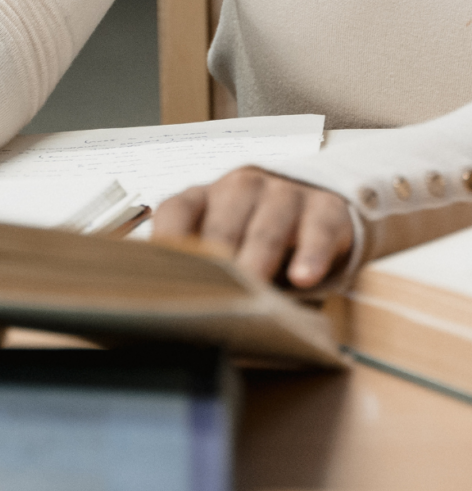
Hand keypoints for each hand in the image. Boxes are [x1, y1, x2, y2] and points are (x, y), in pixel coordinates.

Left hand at [151, 167, 352, 288]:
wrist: (316, 210)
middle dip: (217, 262)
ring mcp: (284, 194)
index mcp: (205, 197)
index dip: (168, 240)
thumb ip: (198, 266)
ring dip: (259, 260)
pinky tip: (303, 278)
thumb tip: (168, 302)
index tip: (164, 274)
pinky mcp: (326, 208)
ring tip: (254, 290)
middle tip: (211, 295)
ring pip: (267, 228)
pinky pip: (317, 230)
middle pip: (222, 225)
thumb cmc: (252, 235)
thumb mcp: (221, 245)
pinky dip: (311, 255)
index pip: (177, 211)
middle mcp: (240, 188)